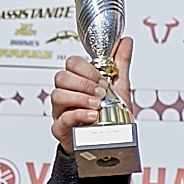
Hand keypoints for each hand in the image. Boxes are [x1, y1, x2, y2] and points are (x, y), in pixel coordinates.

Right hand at [50, 38, 132, 153]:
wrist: (109, 142)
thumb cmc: (109, 115)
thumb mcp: (119, 87)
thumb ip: (120, 63)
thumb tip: (125, 40)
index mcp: (78, 82)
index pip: (71, 64)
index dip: (87, 68)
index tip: (103, 79)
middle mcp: (66, 95)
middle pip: (61, 77)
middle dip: (84, 82)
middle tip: (101, 92)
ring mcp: (61, 111)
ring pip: (57, 95)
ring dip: (81, 97)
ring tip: (98, 105)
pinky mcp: (61, 129)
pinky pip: (62, 118)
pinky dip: (78, 114)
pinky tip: (92, 115)